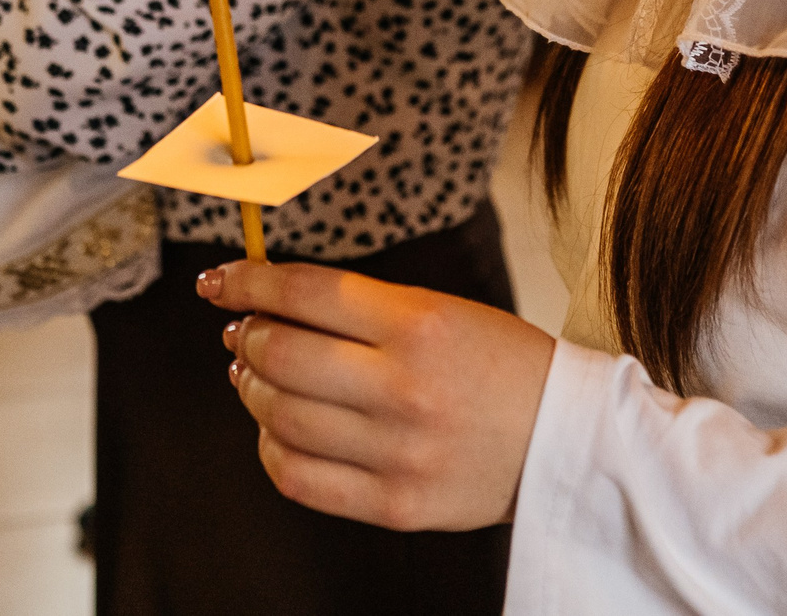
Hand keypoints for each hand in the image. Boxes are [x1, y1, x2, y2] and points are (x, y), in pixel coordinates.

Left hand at [200, 260, 554, 532]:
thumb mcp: (441, 311)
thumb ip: (359, 309)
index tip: (219, 281)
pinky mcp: (396, 504)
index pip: (305, 294)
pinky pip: (300, 478)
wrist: (567, 440)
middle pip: (282, 355)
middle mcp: (404, 387)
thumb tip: (267, 308)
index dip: (248, 282)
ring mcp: (398, 452)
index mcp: (420, 324)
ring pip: (281, 417)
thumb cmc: (501, 366)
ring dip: (252, 390)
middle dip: (247, 336)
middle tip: (243, 330)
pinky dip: (272, 448)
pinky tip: (277, 430)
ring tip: (255, 377)